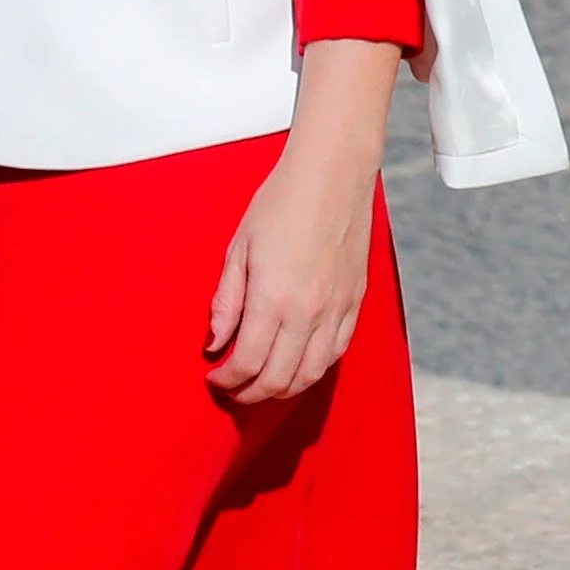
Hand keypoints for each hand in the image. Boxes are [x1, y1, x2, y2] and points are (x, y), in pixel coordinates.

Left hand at [209, 40, 400, 403]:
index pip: (247, 363)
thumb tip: (216, 344)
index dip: (227, 381)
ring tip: (261, 385)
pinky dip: (313, 370)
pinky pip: (335, 354)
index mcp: (273, 299)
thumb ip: (226, 302)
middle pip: (279, 379)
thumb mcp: (238, 249)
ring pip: (310, 375)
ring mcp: (336, 311)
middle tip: (233, 390)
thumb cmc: (280, 204)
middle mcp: (308, 313)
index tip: (214, 378)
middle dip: (250, 394)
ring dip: (283, 390)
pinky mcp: (354, 304)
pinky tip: (296, 367)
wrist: (333, 176)